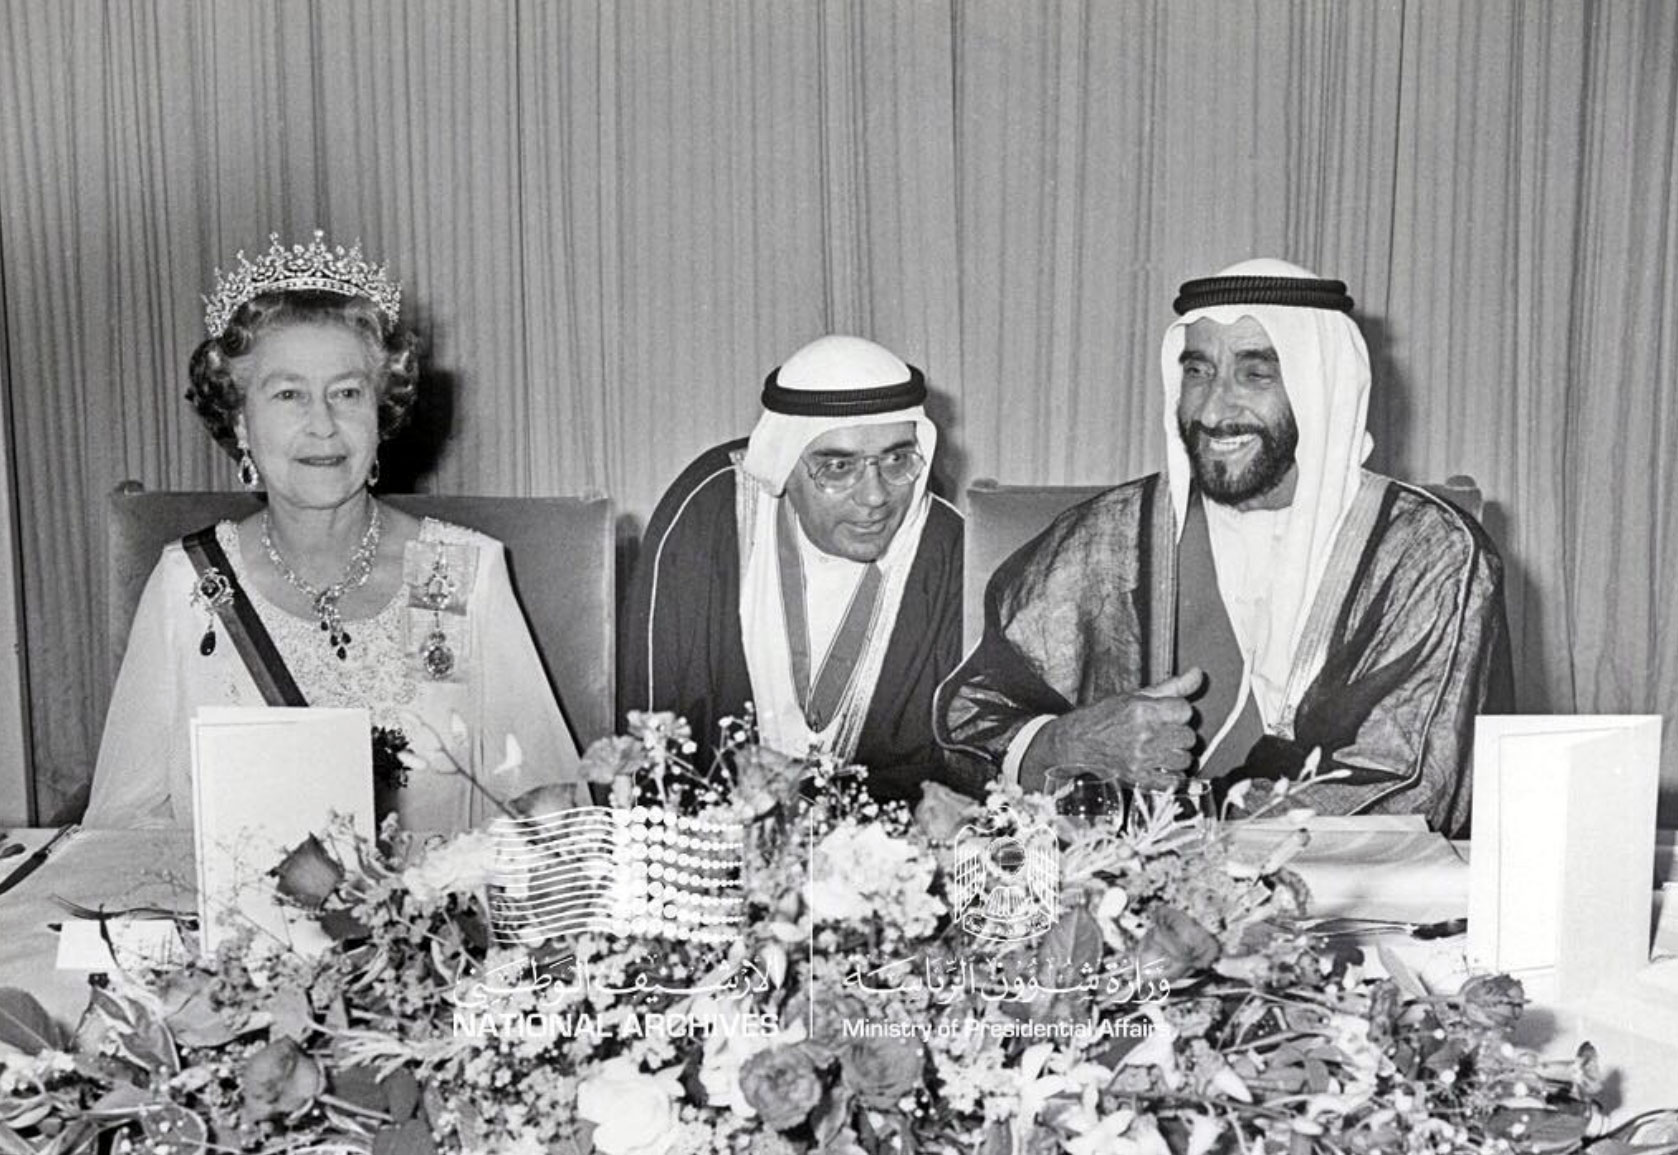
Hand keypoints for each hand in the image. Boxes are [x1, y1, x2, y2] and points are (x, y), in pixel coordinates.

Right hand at [1020, 668, 1204, 791]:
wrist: (1078, 742)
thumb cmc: (1105, 717)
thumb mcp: (1136, 695)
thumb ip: (1171, 686)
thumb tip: (1198, 674)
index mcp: (1144, 710)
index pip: (1185, 710)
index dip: (1179, 712)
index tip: (1169, 714)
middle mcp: (1145, 734)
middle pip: (1188, 736)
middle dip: (1180, 734)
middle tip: (1165, 732)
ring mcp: (1143, 758)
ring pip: (1184, 759)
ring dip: (1177, 755)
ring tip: (1163, 750)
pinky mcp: (1139, 777)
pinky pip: (1172, 781)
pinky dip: (1172, 776)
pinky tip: (1162, 767)